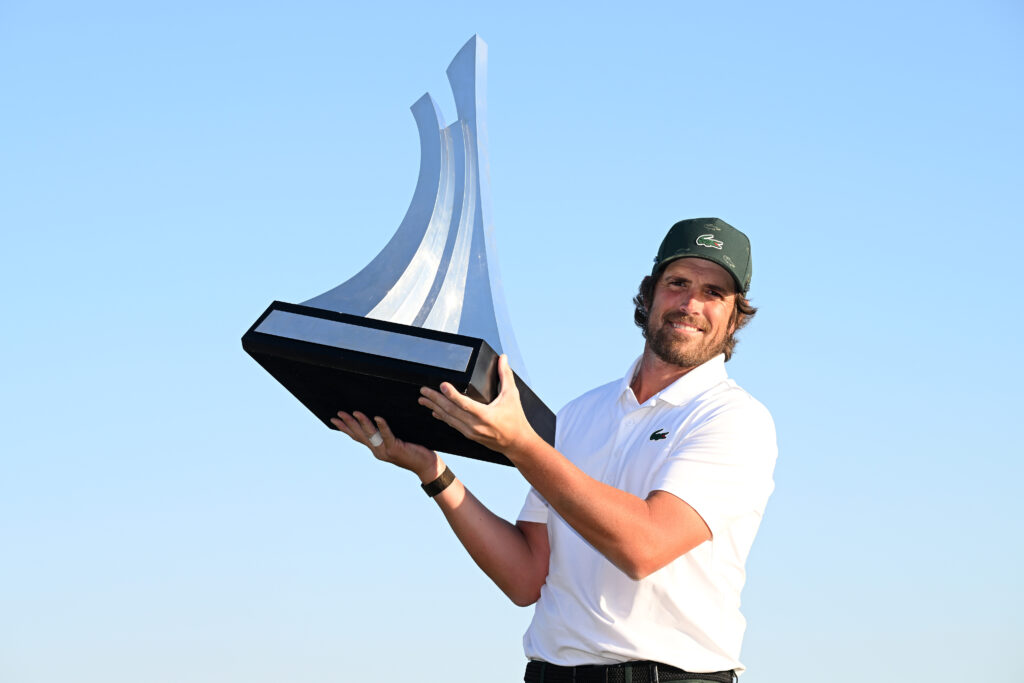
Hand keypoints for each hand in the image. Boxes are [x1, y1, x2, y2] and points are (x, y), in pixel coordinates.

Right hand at [330, 411, 438, 479]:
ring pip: (370, 435)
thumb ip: (387, 433)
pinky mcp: (395, 448)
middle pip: (359, 435)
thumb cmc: (414, 451)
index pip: (357, 437)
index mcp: (376, 449)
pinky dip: (382, 425)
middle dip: (348, 424)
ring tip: (354, 412)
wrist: (426, 466)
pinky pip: (387, 435)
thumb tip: (379, 416)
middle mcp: (378, 451)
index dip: (345, 428)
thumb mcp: (397, 441)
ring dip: (361, 423)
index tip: (334, 420)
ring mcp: (385, 451)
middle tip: (338, 413)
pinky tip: (377, 417)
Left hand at [418, 355, 537, 456]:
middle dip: (435, 399)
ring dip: (435, 407)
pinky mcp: (469, 435)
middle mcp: (475, 425)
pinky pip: (452, 424)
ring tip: (423, 399)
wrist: (516, 443)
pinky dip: (442, 416)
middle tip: (424, 390)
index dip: (452, 394)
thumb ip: (505, 375)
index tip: (442, 385)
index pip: (465, 404)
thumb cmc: (515, 420)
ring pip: (448, 418)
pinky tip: (434, 411)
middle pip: (451, 411)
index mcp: (486, 415)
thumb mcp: (512, 395)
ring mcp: (470, 432)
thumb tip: (503, 358)